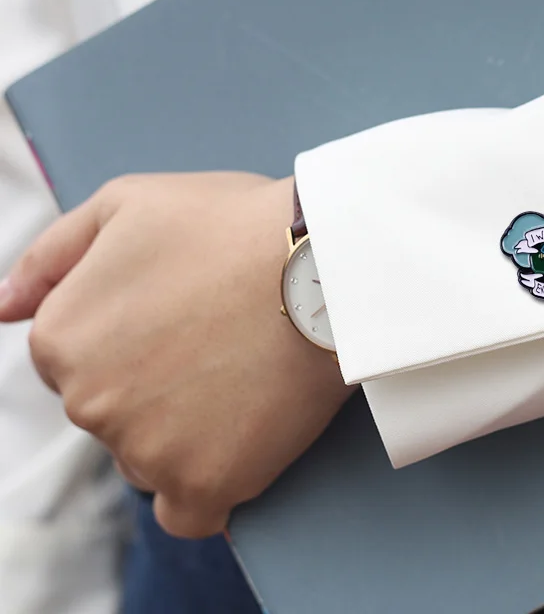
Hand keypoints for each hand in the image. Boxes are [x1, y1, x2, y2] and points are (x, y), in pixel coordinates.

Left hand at [0, 173, 353, 537]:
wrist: (324, 264)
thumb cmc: (232, 223)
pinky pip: (189, 511)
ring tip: (241, 377)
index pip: (73, 360)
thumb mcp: (128, 202)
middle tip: (218, 340)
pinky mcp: (205, 485)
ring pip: (149, 458)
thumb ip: (49, 255)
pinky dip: (207, 489)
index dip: (130, 334)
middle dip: (152, 383)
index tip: (179, 316)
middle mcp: (88, 404)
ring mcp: (146, 452)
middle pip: (110, 411)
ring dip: (184, 433)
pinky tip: (236, 445)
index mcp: (62, 338)